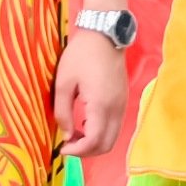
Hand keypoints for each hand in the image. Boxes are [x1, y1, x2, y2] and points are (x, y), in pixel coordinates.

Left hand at [54, 30, 126, 161]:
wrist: (104, 34)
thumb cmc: (81, 55)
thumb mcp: (64, 82)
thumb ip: (62, 111)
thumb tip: (66, 134)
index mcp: (101, 105)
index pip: (94, 142)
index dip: (78, 151)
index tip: (62, 147)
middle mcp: (116, 109)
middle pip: (107, 145)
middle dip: (87, 151)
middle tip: (68, 144)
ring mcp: (123, 105)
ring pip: (113, 137)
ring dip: (94, 142)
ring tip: (75, 133)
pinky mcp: (123, 100)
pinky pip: (115, 126)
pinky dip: (101, 132)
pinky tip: (86, 122)